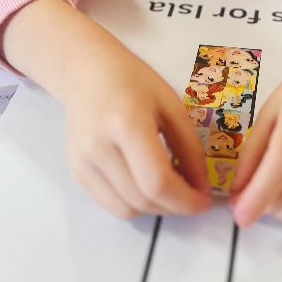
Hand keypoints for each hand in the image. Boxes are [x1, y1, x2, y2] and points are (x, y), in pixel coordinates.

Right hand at [0, 0, 209, 218]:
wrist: (87, 72)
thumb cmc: (133, 81)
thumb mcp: (170, 105)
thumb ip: (189, 147)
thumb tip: (201, 187)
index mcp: (127, 124)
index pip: (157, 181)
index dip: (185, 199)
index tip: (205, 201)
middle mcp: (98, 147)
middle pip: (142, 199)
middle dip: (175, 207)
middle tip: (193, 197)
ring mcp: (82, 162)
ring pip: (126, 209)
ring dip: (155, 209)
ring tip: (171, 191)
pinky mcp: (76, 172)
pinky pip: (110, 204)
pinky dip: (134, 204)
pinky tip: (146, 186)